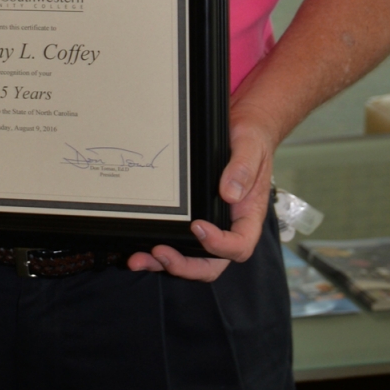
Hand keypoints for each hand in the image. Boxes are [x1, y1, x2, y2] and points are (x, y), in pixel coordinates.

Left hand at [127, 107, 275, 280]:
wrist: (243, 124)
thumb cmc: (252, 137)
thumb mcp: (251, 146)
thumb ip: (243, 168)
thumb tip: (229, 193)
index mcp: (248, 216)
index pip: (239, 245)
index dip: (219, 245)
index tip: (198, 227)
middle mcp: (229, 226)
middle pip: (211, 263)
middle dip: (184, 265)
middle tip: (160, 253)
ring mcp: (210, 223)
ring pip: (190, 257)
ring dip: (164, 263)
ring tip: (138, 259)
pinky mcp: (191, 215)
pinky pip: (178, 239)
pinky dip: (157, 248)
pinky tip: (138, 247)